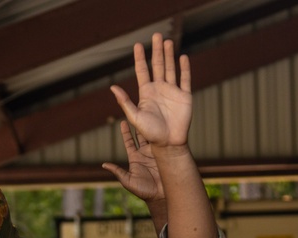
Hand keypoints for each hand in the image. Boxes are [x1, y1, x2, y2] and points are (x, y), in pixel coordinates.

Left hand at [102, 120, 163, 202]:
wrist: (161, 195)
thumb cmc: (143, 190)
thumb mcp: (128, 181)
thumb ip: (118, 172)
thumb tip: (104, 165)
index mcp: (135, 159)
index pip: (129, 142)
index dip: (125, 133)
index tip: (123, 121)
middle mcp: (144, 154)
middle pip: (140, 135)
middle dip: (138, 124)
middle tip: (136, 111)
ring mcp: (155, 153)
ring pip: (151, 136)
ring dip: (149, 126)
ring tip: (149, 113)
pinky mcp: (164, 155)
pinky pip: (162, 142)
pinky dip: (161, 134)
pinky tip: (161, 124)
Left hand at [109, 33, 191, 149]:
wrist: (168, 143)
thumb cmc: (150, 133)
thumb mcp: (134, 117)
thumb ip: (125, 102)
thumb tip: (112, 87)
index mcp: (146, 93)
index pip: (142, 71)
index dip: (140, 58)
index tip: (137, 45)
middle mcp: (159, 89)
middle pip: (157, 65)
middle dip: (157, 50)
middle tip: (156, 35)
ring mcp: (172, 92)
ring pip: (170, 69)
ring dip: (169, 55)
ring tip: (168, 41)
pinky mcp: (184, 96)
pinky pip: (185, 79)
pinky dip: (184, 68)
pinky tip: (182, 57)